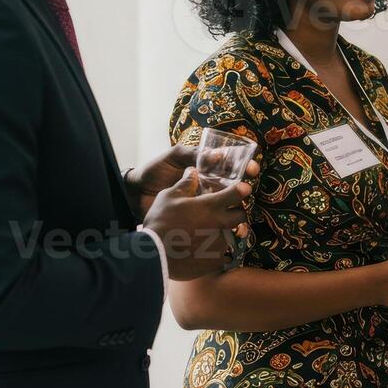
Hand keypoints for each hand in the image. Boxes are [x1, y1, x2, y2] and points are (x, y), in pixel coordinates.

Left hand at [125, 142, 260, 219]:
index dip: (244, 166)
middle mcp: (208, 186)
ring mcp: (203, 204)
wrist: (134, 194)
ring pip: (228, 208)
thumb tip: (218, 155)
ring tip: (242, 217)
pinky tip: (233, 232)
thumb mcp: (173, 157)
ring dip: (239, 213)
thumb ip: (193, 154)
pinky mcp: (196, 220)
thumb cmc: (153, 171)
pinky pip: (215, 225)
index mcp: (205, 169)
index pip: (230, 166)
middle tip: (249, 192)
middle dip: (245, 191)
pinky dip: (226, 230)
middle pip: (233, 189)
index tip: (252, 169)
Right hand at [143, 168, 253, 280]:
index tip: (243, 189)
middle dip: (238, 212)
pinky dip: (218, 253)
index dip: (242, 190)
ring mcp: (220, 244)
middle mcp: (220, 224)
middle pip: (242, 216)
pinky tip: (206, 251)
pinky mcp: (216, 262)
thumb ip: (185, 184)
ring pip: (234, 236)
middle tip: (227, 213)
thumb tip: (193, 171)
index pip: (237, 193)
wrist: (153, 255)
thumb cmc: (160, 222)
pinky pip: (225, 256)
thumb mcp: (168, 197)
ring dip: (226, 233)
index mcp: (210, 206)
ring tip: (211, 235)